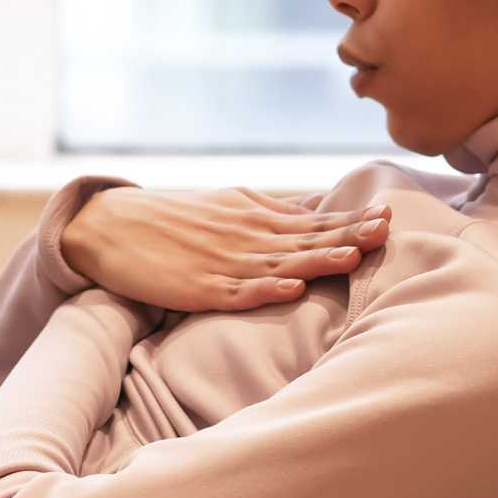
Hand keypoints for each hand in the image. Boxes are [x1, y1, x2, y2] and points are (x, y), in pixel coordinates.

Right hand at [62, 186, 391, 313]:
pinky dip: (265, 289)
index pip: (313, 221)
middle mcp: (244, 235)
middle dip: (347, 235)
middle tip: (387, 231)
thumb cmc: (169, 218)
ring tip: (353, 256)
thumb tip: (312, 216)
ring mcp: (221, 261)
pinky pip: (237, 292)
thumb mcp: (224, 205)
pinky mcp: (197, 287)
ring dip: (317, 260)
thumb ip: (268, 213)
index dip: (350, 221)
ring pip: (279, 263)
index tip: (388, 216)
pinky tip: (291, 289)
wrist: (108, 226)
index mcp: (252, 215)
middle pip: (304, 239)